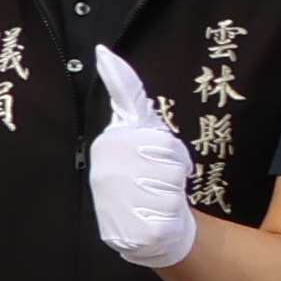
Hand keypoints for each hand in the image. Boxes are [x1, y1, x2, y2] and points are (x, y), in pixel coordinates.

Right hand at [86, 49, 203, 271]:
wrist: (137, 227)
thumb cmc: (140, 171)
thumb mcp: (130, 129)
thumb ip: (123, 92)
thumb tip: (107, 53)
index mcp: (106, 146)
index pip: (162, 143)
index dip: (168, 153)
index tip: (152, 160)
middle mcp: (107, 172)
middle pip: (170, 161)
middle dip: (174, 170)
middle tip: (158, 179)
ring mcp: (120, 200)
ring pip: (173, 185)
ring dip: (174, 192)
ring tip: (157, 197)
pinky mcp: (135, 226)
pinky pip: (172, 210)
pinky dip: (171, 215)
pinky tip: (156, 216)